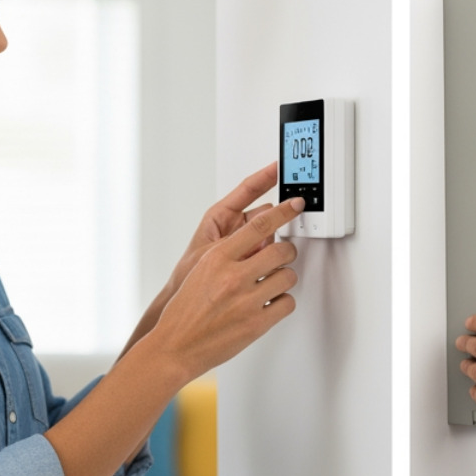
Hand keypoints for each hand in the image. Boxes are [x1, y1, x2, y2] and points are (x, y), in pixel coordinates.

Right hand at [146, 197, 303, 380]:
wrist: (175, 346)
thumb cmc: (185, 310)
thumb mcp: (201, 271)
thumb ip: (229, 255)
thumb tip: (257, 241)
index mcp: (217, 258)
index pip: (258, 226)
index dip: (282, 212)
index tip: (295, 205)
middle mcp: (233, 277)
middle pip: (281, 251)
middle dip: (287, 253)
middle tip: (283, 257)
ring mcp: (246, 301)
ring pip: (288, 277)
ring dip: (284, 279)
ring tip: (272, 285)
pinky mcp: (257, 324)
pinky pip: (287, 303)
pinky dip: (282, 303)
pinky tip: (270, 304)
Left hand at [167, 162, 281, 295]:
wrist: (191, 309)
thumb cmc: (189, 278)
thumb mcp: (212, 254)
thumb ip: (237, 242)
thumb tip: (263, 237)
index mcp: (220, 217)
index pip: (248, 190)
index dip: (265, 177)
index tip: (280, 166)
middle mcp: (234, 227)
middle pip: (264, 214)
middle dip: (274, 220)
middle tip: (285, 221)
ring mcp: (245, 243)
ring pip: (270, 234)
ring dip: (271, 243)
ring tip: (259, 257)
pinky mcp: (254, 259)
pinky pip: (270, 251)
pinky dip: (271, 256)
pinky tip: (263, 267)